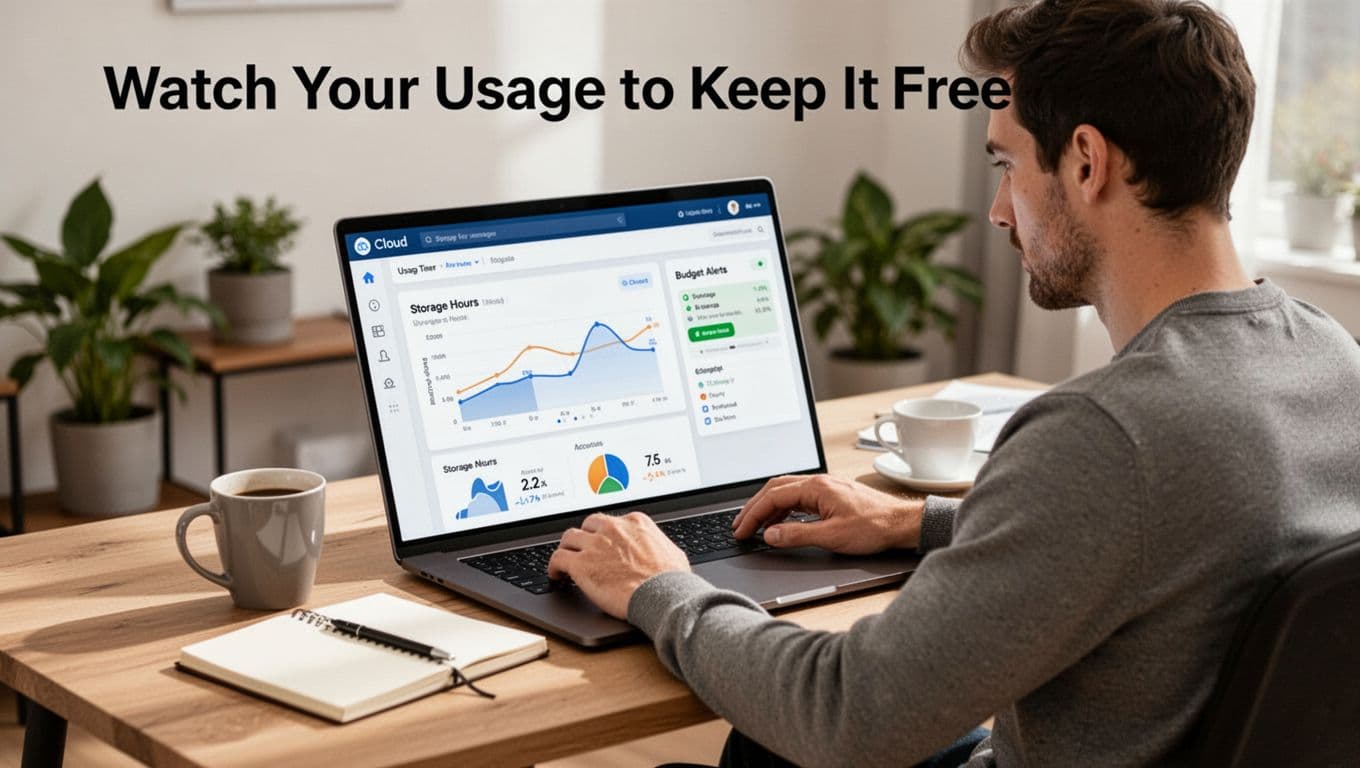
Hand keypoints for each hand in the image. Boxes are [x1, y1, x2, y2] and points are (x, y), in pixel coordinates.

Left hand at [547, 512, 690, 618]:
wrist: (663, 595)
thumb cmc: (672, 579)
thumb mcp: (671, 551)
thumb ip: (656, 545)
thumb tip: (657, 552)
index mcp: (634, 522)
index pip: (611, 522)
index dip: (603, 534)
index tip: (602, 543)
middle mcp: (613, 528)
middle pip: (588, 525)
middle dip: (584, 537)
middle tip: (582, 550)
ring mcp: (595, 545)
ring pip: (569, 538)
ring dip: (567, 549)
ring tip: (565, 561)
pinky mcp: (581, 564)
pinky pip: (558, 558)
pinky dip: (554, 566)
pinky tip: (556, 575)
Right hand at [732, 474, 923, 554]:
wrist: (902, 523)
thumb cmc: (874, 526)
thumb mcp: (832, 536)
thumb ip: (797, 535)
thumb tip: (770, 535)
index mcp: (816, 487)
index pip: (773, 497)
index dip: (752, 514)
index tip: (741, 530)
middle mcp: (818, 482)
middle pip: (774, 489)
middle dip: (753, 507)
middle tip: (739, 525)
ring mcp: (825, 487)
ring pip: (785, 492)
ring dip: (767, 507)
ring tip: (754, 525)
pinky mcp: (831, 495)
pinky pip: (798, 497)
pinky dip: (782, 509)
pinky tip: (780, 522)